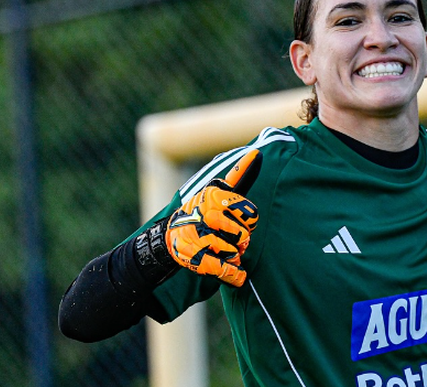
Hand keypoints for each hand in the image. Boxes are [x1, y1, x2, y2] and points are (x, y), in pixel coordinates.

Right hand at [165, 149, 261, 285]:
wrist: (168, 238)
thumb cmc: (203, 213)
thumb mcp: (218, 193)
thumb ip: (239, 176)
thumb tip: (258, 153)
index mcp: (214, 196)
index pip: (250, 214)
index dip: (248, 222)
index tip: (241, 221)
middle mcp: (205, 212)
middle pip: (244, 235)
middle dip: (242, 240)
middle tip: (233, 239)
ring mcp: (198, 235)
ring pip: (235, 252)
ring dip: (234, 256)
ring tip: (224, 250)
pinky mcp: (193, 257)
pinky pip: (224, 269)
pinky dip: (234, 274)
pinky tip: (237, 274)